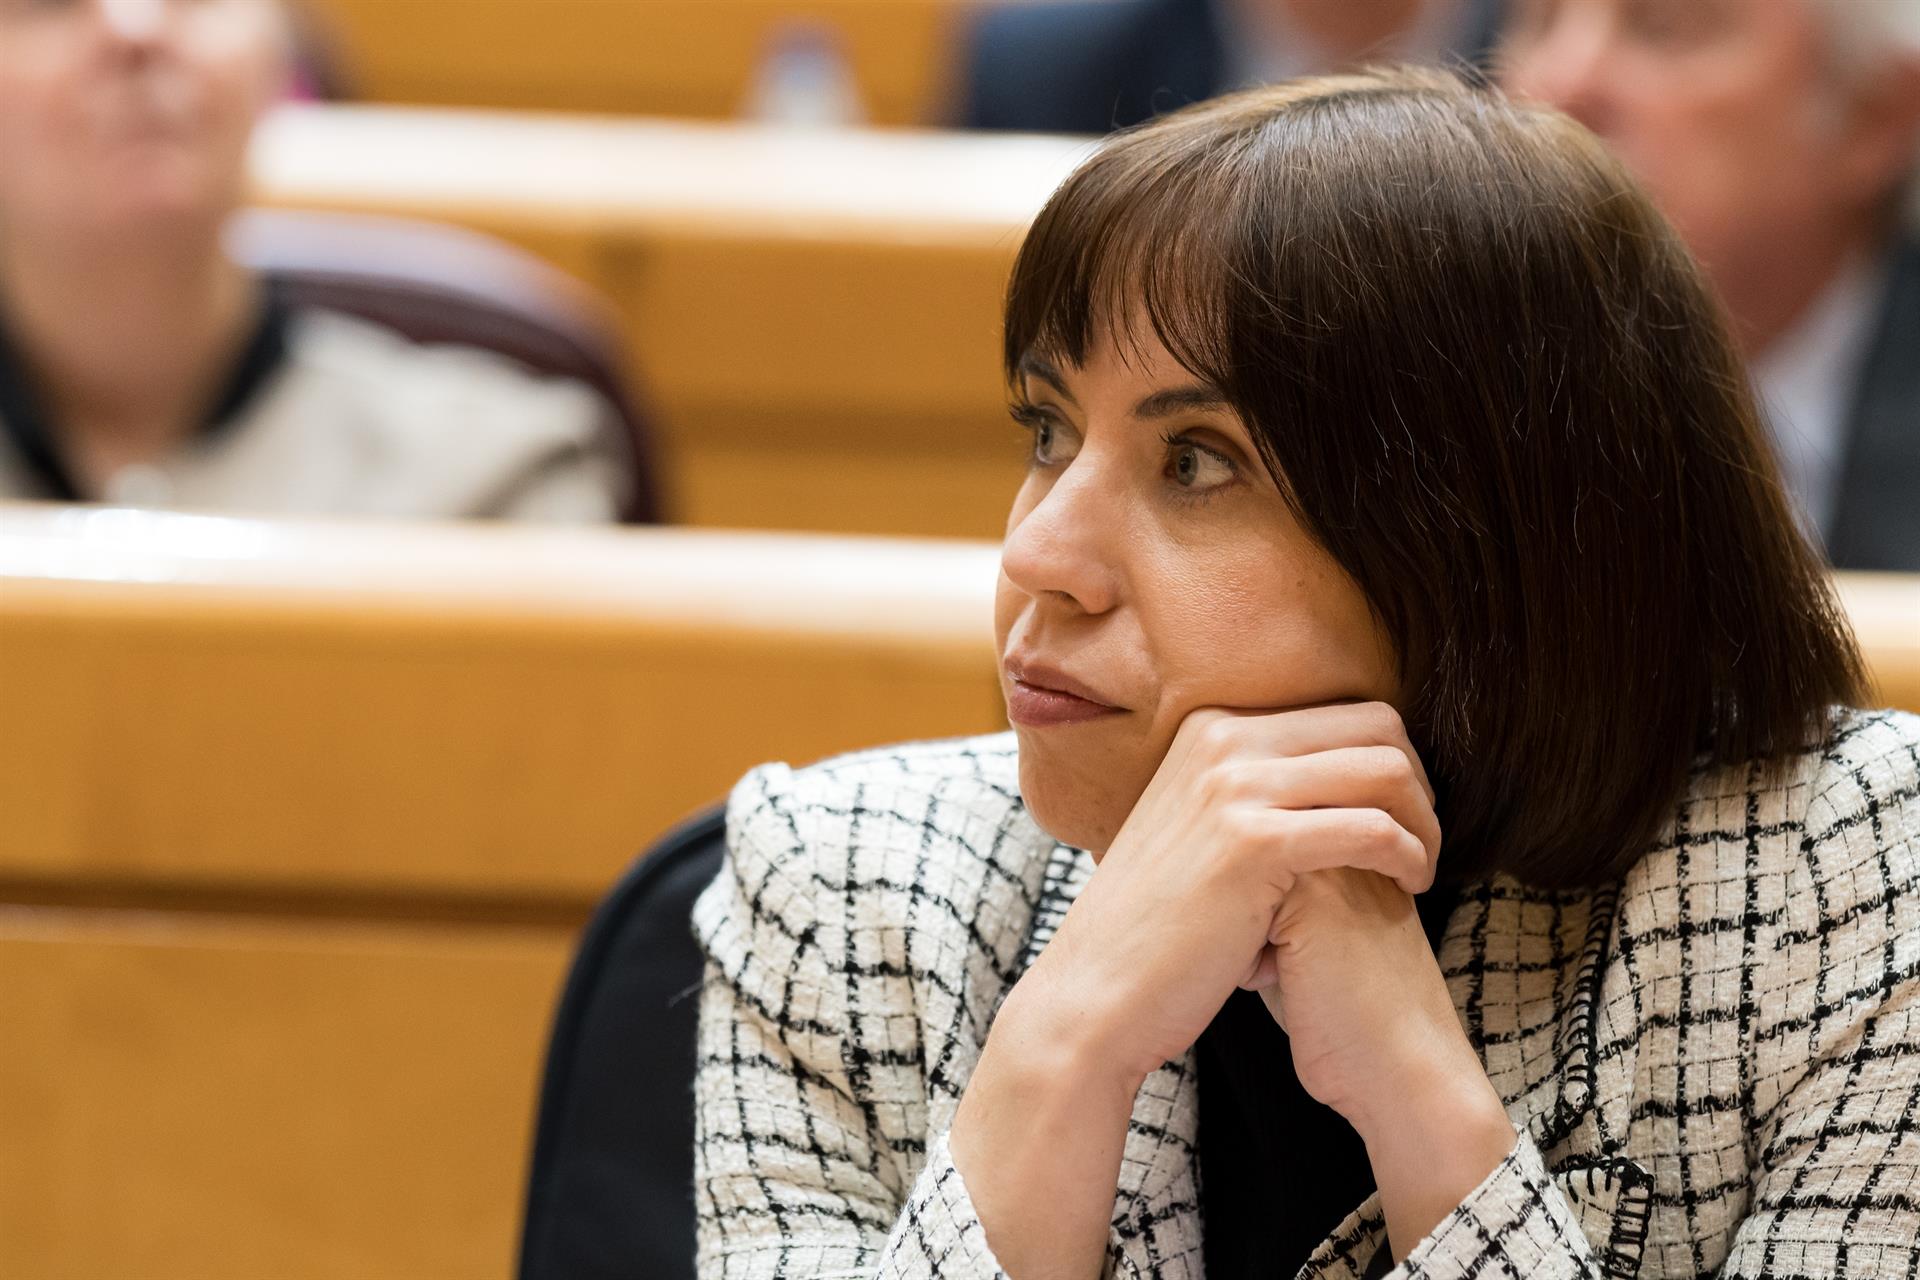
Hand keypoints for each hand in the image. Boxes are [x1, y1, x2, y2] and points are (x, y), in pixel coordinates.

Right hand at [1012, 701, 1443, 1090]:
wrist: (1096, 993)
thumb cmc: (1157, 931)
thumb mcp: (1197, 834)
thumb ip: (1252, 797)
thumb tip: (1326, 784)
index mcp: (1211, 730)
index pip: (1344, 712)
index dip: (1392, 762)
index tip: (1402, 818)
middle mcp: (1222, 739)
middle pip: (1376, 726)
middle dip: (1419, 783)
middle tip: (1423, 842)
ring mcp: (1234, 785)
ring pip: (1385, 770)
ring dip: (1423, 821)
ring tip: (1419, 870)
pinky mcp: (1253, 842)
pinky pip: (1370, 827)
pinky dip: (1407, 855)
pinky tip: (1408, 887)